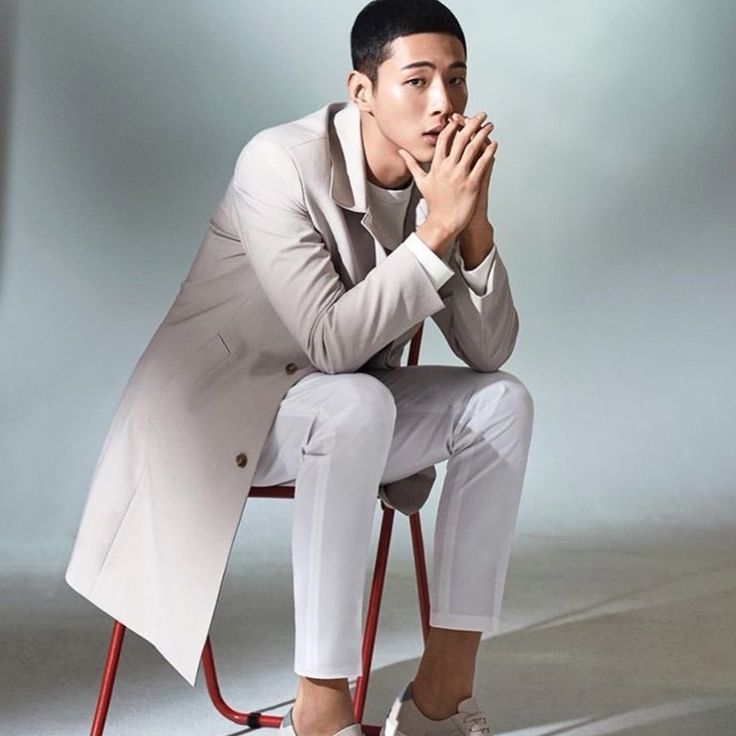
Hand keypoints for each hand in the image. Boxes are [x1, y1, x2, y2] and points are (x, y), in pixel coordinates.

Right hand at [398, 111, 495, 239]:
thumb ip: (412, 164)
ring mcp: (460, 175)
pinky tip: (494, 145)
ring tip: (490, 126)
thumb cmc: (434, 203)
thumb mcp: (421, 182)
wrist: (442, 222)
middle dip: (472, 123)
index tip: (460, 118)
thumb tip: (402, 152)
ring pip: (473, 147)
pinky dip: (489, 152)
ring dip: (483, 133)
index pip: (444, 138)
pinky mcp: (472, 184)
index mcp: (436, 166)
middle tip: (481, 115)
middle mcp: (448, 168)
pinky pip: (482, 163)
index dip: (453, 126)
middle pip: (461, 138)